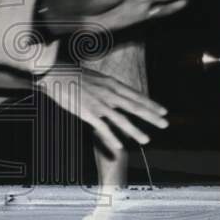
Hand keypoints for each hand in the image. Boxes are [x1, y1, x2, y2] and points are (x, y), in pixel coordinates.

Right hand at [37, 67, 167, 156]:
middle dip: (151, 116)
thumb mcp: (94, 76)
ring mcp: (99, 104)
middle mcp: (109, 93)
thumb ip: (106, 85)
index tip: (163, 111)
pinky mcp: (88, 112)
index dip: (151, 103)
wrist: (54, 72)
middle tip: (165, 124)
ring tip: (146, 140)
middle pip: (135, 107)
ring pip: (122, 120)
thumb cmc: (71, 73)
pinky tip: (119, 146)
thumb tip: (114, 91)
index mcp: (111, 83)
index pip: (136, 95)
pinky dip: (111, 137)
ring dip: (135, 131)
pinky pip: (102, 128)